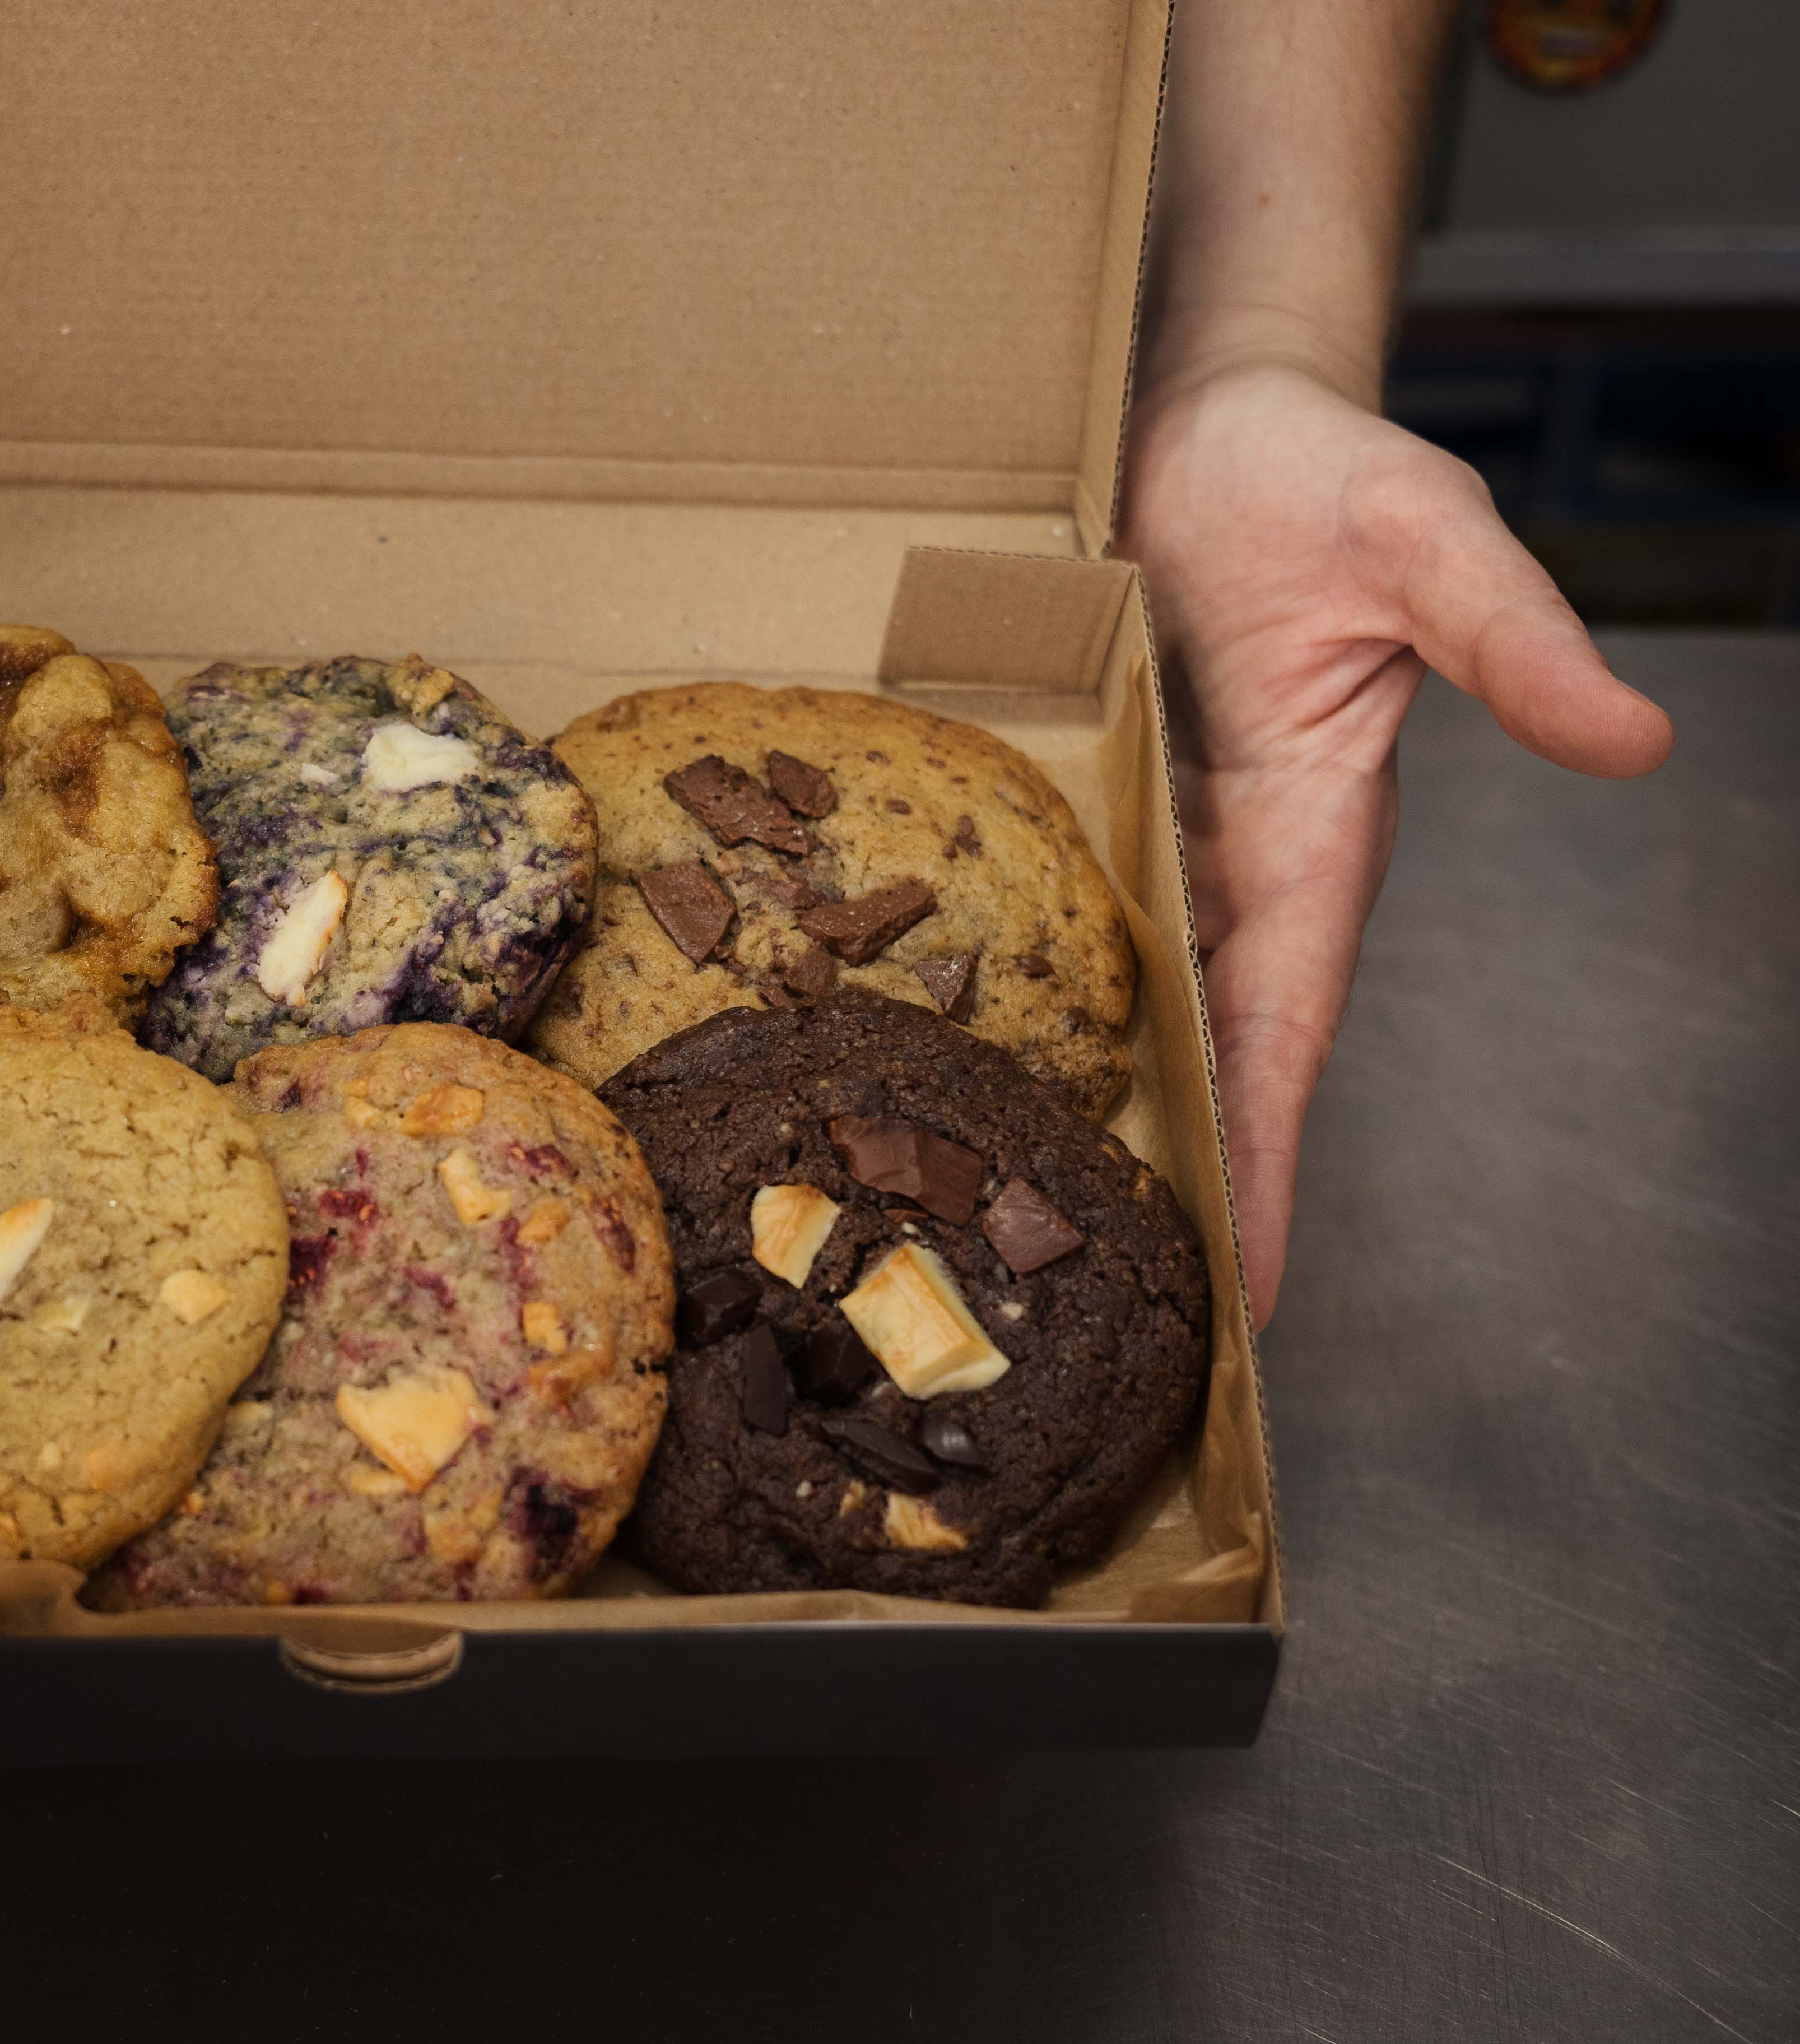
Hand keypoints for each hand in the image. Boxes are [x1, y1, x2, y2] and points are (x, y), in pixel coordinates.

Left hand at [1120, 360, 1670, 1326]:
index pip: (1288, 1030)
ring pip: (1125, 1004)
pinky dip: (1033, 1004)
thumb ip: (1511, 640)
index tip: (1250, 1290)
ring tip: (1038, 1247)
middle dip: (1183, 1183)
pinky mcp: (1083, 799)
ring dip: (1100, 1111)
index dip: (1269, 1153)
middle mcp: (1232, 864)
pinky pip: (1057, 925)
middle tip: (1133, 1330)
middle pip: (1201, 1053)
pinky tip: (975, 1075)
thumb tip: (1632, 742)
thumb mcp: (1422, 538)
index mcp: (1314, 838)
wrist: (1206, 417)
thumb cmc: (1316, 470)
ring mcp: (1152, 839)